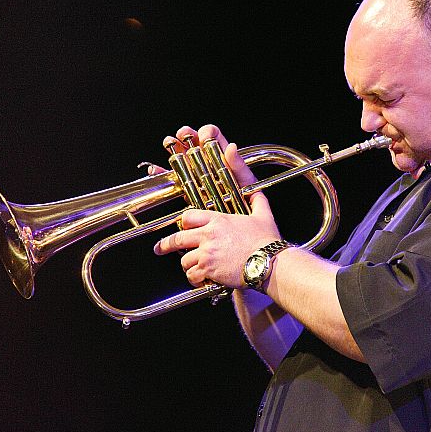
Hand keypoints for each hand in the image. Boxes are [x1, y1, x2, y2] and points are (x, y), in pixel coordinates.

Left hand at [153, 125, 280, 287]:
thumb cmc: (267, 239)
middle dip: (167, 245)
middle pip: (177, 239)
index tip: (181, 227)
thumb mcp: (261, 209)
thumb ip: (249, 187)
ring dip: (188, 265)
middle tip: (160, 249)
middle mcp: (207, 235)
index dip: (183, 223)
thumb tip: (236, 152)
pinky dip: (196, 279)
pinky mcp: (209, 271)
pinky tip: (202, 279)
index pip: (187, 217)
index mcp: (217, 219)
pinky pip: (193, 275)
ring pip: (184, 260)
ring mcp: (206, 253)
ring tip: (194, 268)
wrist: (270, 263)